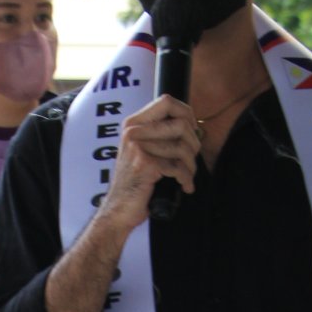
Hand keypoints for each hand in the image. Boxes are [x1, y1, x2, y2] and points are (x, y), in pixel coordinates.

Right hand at [96, 95, 200, 233]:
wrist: (117, 210)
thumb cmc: (134, 184)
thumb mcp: (141, 151)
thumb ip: (159, 135)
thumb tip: (190, 124)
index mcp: (133, 124)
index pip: (167, 101)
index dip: (186, 113)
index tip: (191, 130)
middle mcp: (133, 132)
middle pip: (181, 124)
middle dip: (194, 144)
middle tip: (190, 159)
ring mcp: (138, 147)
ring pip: (183, 147)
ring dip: (191, 165)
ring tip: (186, 176)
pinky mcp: (146, 164)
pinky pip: (178, 167)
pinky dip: (186, 179)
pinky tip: (184, 186)